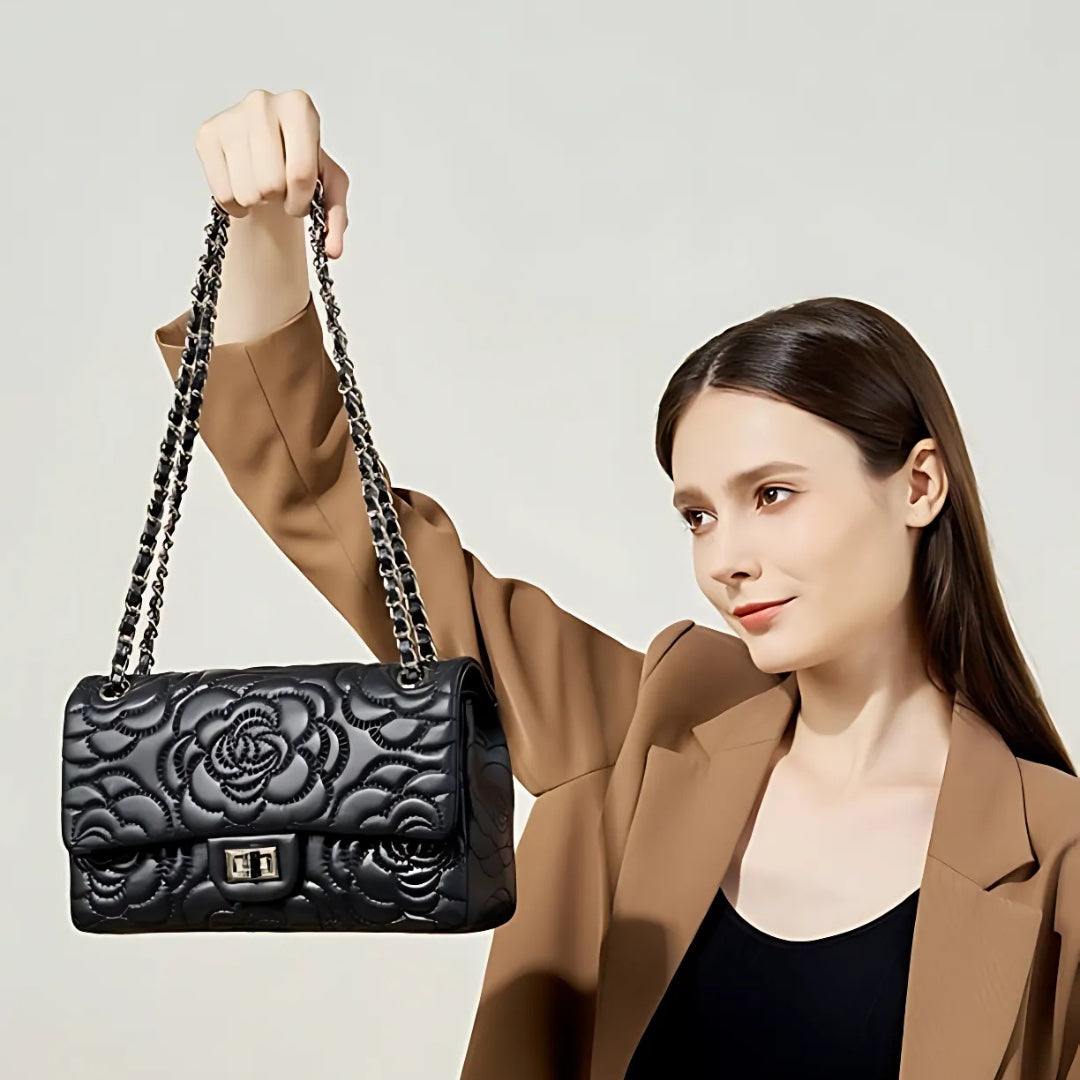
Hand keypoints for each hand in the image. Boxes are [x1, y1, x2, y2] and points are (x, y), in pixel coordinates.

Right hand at [194, 88, 349, 257]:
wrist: (268, 157)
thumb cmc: (300, 167)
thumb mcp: (329, 187)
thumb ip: (336, 219)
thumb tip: (333, 251)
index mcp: (299, 106)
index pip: (300, 174)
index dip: (302, 202)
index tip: (301, 200)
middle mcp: (262, 103)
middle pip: (271, 185)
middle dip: (279, 200)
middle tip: (280, 190)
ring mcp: (230, 117)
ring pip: (247, 192)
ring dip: (258, 203)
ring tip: (263, 186)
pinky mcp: (206, 135)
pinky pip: (223, 194)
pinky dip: (236, 205)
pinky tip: (243, 188)